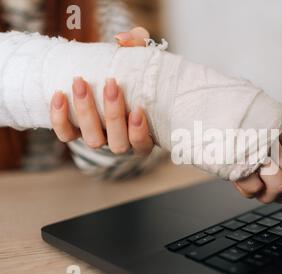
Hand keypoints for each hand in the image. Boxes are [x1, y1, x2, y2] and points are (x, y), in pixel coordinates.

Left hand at [50, 27, 153, 154]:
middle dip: (113, 114)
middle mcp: (121, 141)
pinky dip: (60, 118)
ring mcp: (99, 138)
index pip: (142, 145)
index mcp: (142, 135)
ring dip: (86, 112)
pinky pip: (66, 135)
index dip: (139, 132)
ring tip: (81, 83)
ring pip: (92, 140)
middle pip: (118, 143)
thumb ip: (138, 45)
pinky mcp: (77, 133)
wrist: (109, 78)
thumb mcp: (142, 58)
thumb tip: (122, 40)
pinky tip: (59, 95)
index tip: (138, 109)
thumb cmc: (134, 72)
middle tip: (111, 84)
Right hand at [233, 127, 281, 206]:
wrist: (199, 106)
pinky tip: (236, 177)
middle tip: (266, 186)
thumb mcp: (258, 125)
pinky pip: (253, 191)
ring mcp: (257, 151)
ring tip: (251, 182)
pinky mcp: (240, 163)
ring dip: (265, 193)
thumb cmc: (229, 119)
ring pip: (279, 188)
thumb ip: (275, 146)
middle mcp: (272, 140)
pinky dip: (245, 189)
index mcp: (281, 127)